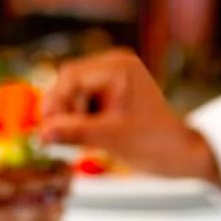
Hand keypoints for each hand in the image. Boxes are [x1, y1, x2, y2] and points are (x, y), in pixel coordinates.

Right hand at [40, 49, 220, 183]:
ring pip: (72, 95)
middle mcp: (114, 66)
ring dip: (69, 118)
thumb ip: (74, 133)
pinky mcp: (110, 93)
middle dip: (61, 111)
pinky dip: (78, 121)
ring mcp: (112, 78)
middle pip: (68, 84)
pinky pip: (82, 103)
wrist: (179, 154)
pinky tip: (86, 138)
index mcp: (118, 67)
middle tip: (55, 139)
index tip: (45, 130)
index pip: (70, 78)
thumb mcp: (110, 139)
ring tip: (78, 142)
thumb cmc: (154, 144)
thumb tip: (41, 134)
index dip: (54, 104)